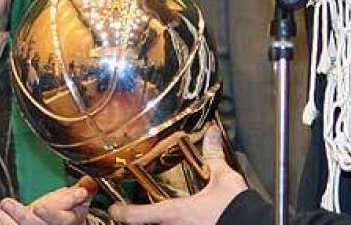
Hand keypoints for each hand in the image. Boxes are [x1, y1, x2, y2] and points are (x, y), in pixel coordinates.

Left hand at [0, 177, 96, 224]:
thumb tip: (88, 183)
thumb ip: (81, 191)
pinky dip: (4, 222)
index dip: (50, 214)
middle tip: (8, 203)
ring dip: (7, 220)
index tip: (40, 206)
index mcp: (70, 221)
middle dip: (22, 215)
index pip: (60, 220)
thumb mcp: (79, 201)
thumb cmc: (68, 213)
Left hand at [108, 125, 246, 224]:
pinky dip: (169, 224)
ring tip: (151, 213)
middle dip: (135, 219)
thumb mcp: (224, 179)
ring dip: (153, 222)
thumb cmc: (236, 210)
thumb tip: (211, 134)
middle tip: (131, 210)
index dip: (121, 212)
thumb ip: (213, 156)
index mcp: (175, 212)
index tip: (115, 207)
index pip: (136, 216)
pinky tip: (179, 219)